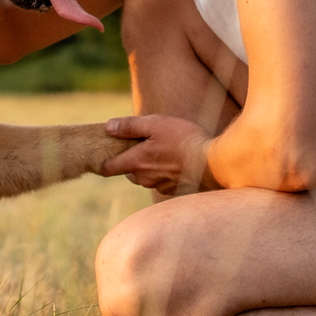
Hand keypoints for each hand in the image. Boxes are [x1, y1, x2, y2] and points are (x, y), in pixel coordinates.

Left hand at [100, 115, 215, 195]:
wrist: (212, 163)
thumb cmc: (183, 140)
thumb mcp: (155, 124)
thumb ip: (129, 126)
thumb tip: (108, 127)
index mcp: (135, 162)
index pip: (108, 168)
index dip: (103, 161)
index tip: (105, 153)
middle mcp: (144, 178)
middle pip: (128, 172)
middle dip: (131, 161)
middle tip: (143, 145)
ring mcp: (159, 186)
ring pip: (145, 177)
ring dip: (149, 167)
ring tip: (164, 151)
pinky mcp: (174, 190)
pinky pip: (161, 181)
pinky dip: (165, 173)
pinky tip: (177, 161)